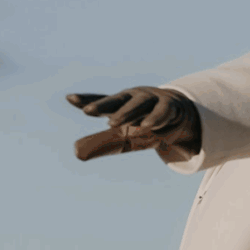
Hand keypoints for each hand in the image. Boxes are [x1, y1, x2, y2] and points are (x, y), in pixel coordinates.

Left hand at [66, 87, 201, 162]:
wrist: (177, 111)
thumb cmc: (144, 116)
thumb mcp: (126, 126)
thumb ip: (104, 138)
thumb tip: (77, 153)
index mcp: (122, 101)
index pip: (102, 100)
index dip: (87, 99)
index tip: (71, 100)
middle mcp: (134, 97)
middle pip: (117, 100)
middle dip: (103, 105)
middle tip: (87, 112)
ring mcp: (152, 99)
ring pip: (138, 104)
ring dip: (125, 112)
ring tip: (112, 123)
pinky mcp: (169, 106)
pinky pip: (161, 111)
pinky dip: (154, 117)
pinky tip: (147, 126)